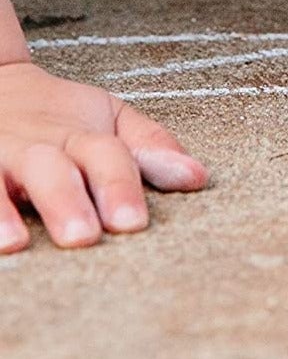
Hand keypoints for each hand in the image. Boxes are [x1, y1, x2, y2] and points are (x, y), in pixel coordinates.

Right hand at [0, 61, 207, 250]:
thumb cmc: (60, 115)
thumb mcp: (110, 119)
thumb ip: (150, 146)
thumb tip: (198, 178)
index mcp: (82, 136)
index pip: (108, 157)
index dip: (120, 187)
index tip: (133, 223)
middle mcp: (39, 146)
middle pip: (56, 171)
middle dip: (68, 203)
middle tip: (84, 237)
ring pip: (1, 180)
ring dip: (6, 211)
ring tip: (16, 242)